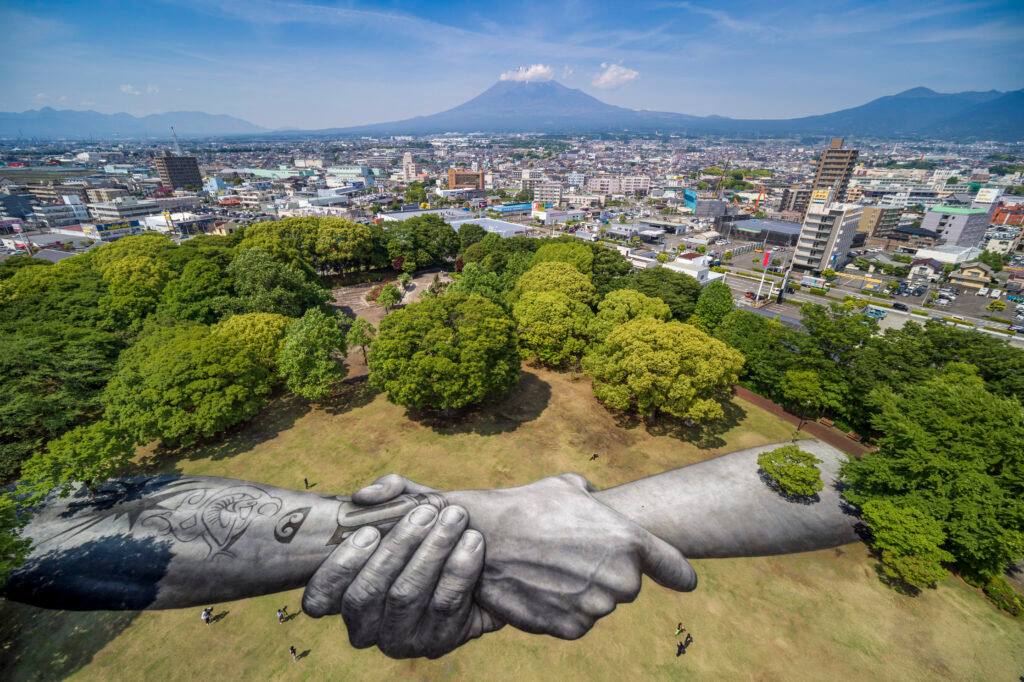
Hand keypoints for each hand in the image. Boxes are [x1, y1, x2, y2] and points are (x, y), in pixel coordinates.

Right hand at [302, 502, 502, 658]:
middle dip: (396, 547)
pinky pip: (445, 607)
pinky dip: (459, 569)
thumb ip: (388, 492)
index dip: (340, 566)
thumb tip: (363, 496)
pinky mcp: (436, 643)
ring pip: (405, 596)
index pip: (319, 598)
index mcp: (344, 595)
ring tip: (454, 518)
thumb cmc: (432, 529)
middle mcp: (364, 627)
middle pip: (365, 594)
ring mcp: (399, 640)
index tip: (368, 531)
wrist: (485, 557)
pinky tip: (472, 542)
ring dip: (431, 551)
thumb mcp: (410, 504)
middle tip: (426, 512)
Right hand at [352, 473, 696, 639]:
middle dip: (605, 574)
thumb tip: (597, 499)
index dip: (678, 574)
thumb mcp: (569, 486)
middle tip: (570, 555)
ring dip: (582, 593)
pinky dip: (563, 611)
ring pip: (599, 606)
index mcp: (630, 541)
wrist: (485, 537)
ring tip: (548, 569)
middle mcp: (621, 578)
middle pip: (626, 586)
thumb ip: (595, 499)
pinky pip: (577, 623)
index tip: (684, 581)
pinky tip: (540, 588)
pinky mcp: (571, 628)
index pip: (675, 568)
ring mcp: (597, 607)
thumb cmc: (527, 506)